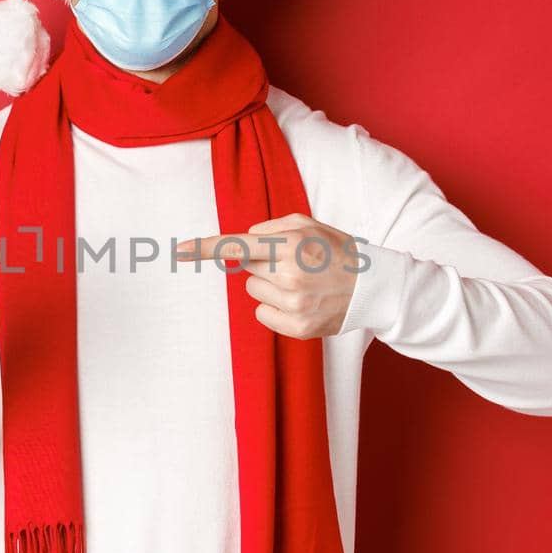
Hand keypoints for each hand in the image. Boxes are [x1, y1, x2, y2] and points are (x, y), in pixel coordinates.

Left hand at [176, 213, 364, 339]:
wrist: (373, 288)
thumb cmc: (337, 251)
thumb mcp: (308, 224)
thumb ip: (271, 228)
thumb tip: (244, 241)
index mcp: (292, 245)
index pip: (238, 247)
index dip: (205, 249)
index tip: (178, 251)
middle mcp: (290, 276)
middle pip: (247, 269)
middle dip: (264, 264)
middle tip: (295, 263)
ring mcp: (293, 305)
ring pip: (253, 291)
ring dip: (270, 286)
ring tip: (302, 283)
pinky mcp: (297, 328)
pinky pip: (263, 314)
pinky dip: (275, 308)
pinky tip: (301, 302)